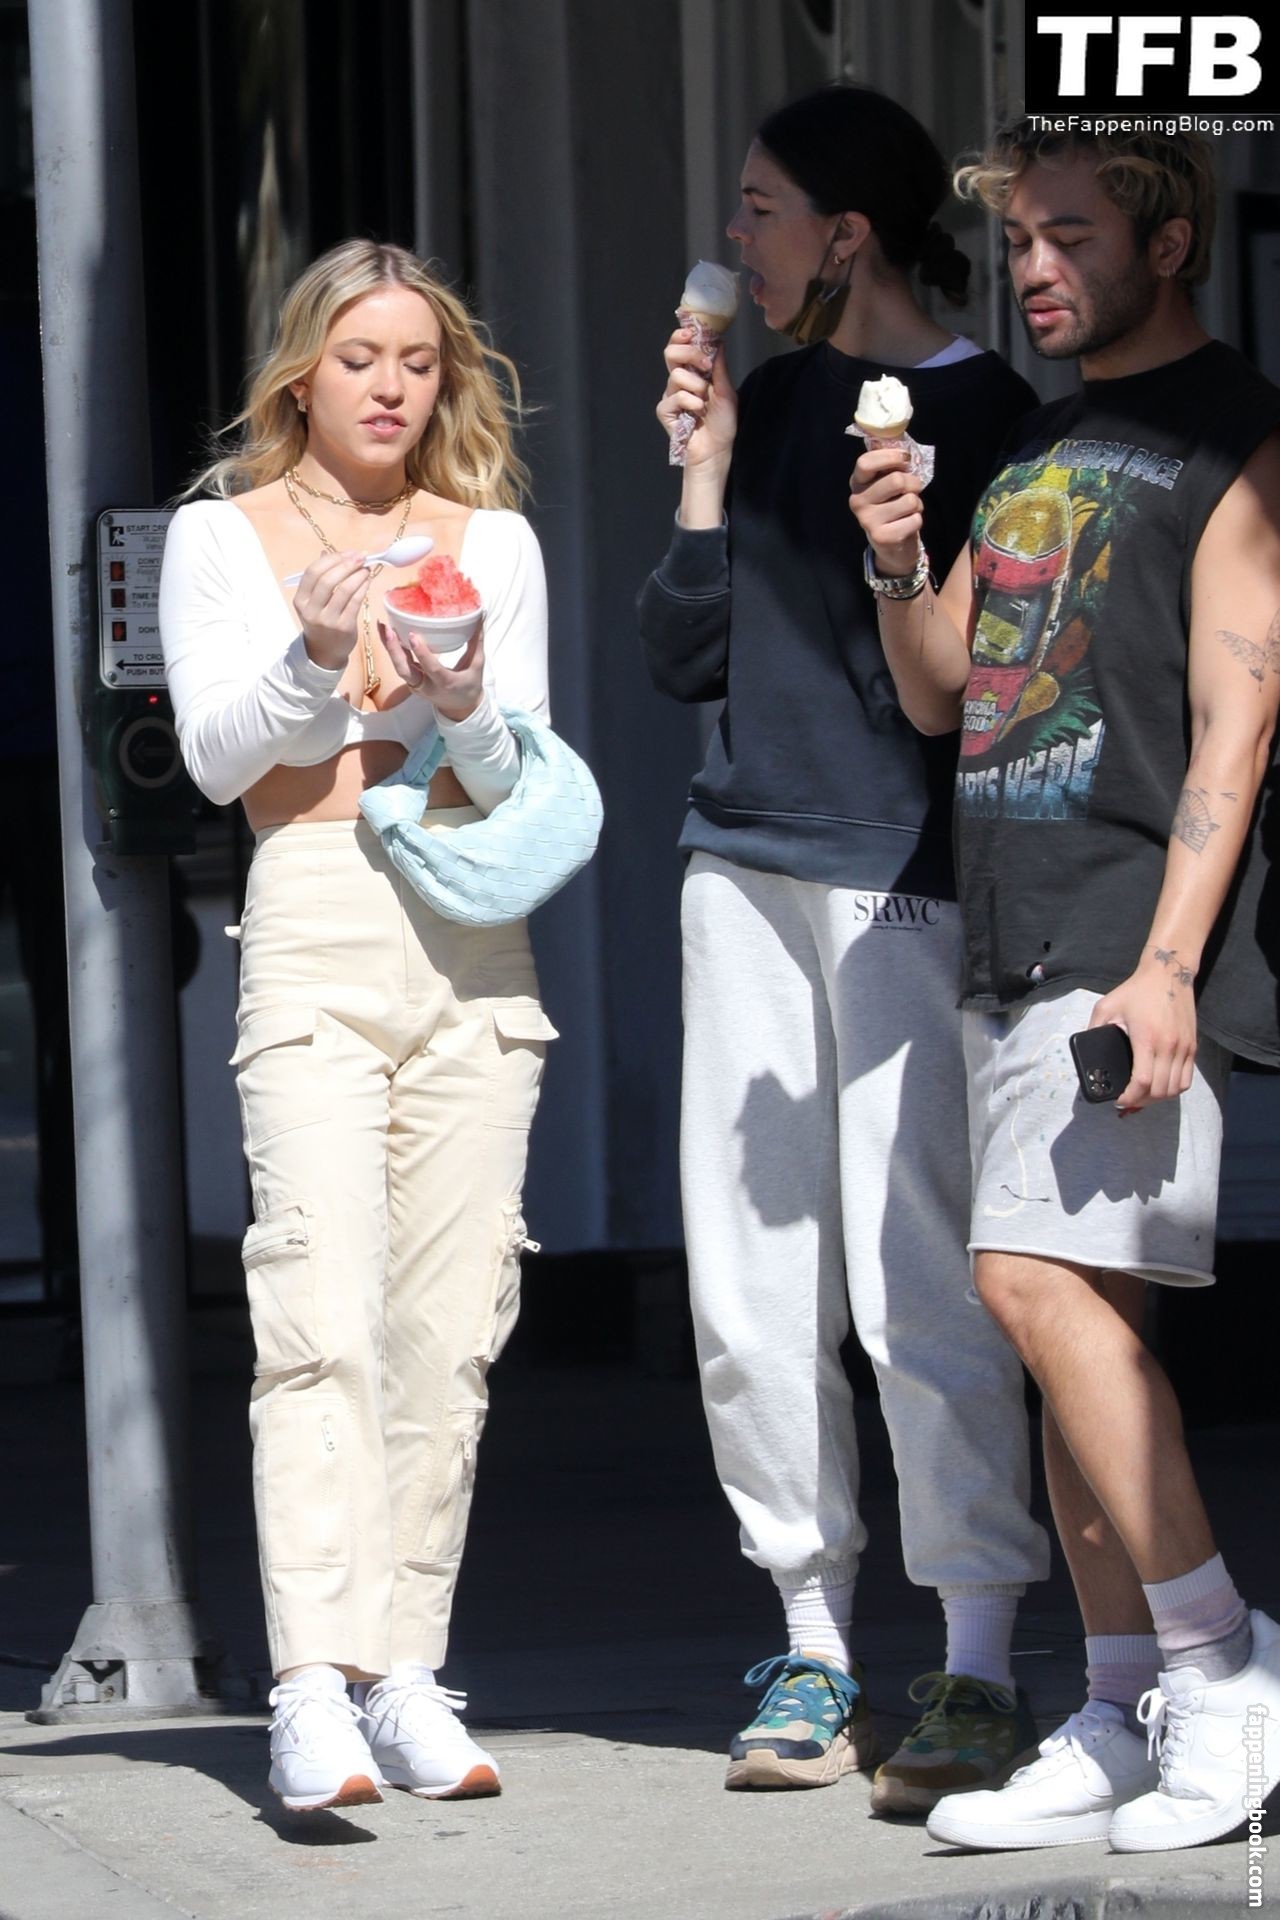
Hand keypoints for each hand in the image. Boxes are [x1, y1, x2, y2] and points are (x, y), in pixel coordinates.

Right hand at [293, 552, 369, 668]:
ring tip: (366, 568)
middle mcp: (311, 610)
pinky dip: (363, 588)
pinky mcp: (344, 627)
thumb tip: (327, 553)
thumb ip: (319, 578)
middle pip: (327, 580)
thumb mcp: (312, 601)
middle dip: (346, 564)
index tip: (347, 553)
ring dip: (358, 575)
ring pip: (344, 590)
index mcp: (300, 600)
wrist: (324, 652)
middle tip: (360, 557)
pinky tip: (367, 581)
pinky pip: (356, 602)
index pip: (312, 572)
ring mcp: (328, 620)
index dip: (331, 559)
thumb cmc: (320, 620)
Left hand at [381, 619, 484, 721]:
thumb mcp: (477, 665)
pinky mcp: (411, 680)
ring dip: (389, 647)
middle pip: (405, 670)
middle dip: (394, 651)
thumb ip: (477, 641)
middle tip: (389, 629)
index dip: (421, 653)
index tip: (412, 636)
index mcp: (445, 683)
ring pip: (398, 667)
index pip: (431, 669)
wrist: (460, 708)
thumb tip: (481, 615)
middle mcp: (426, 686)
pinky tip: (385, 631)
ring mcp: (416, 684)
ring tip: (382, 625)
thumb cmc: (470, 685)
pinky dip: (391, 648)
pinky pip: (399, 664)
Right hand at [656, 326, 736, 471]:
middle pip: (670, 353)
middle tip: (705, 366)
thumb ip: (719, 367)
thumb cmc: (722, 424)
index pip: (680, 347)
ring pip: (676, 375)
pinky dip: (691, 403)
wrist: (716, 451)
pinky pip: (675, 397)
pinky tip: (697, 414)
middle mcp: (679, 381)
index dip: (682, 336)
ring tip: (705, 403)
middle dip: (689, 354)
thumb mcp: (726, 391)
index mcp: (692, 373)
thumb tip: (717, 342)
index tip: (692, 333)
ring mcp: (670, 395)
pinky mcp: (665, 411)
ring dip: (696, 387)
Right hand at [849, 446, 924, 577]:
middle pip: (896, 480)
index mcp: (857, 483)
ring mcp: (867, 520)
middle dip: (913, 482)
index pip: (865, 462)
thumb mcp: (887, 481)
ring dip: (917, 503)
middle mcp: (857, 501)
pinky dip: (917, 520)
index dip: (890, 457)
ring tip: (908, 509)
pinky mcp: (882, 537)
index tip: (905, 459)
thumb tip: (900, 441)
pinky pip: (915, 519)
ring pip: (909, 500)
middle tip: (912, 489)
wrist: (892, 545)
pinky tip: (907, 524)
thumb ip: (891, 463)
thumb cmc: (893, 504)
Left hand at [1090, 950, 1197, 1114]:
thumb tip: (1087, 1049)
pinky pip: (1186, 1079)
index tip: (1119, 1099)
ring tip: (1143, 1096)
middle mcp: (1169, 1046)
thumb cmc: (1136, 990)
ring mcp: (1184, 1048)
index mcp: (1146, 1039)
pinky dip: (1173, 1089)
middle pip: (1159, 1091)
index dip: (1130, 1097)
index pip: (1142, 1081)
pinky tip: (1161, 1087)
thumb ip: (1094, 1028)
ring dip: (1158, 1098)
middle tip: (1128, 1099)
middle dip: (1141, 1101)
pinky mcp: (1193, 1046)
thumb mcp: (1106, 1006)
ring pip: (1175, 1089)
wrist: (1169, 973)